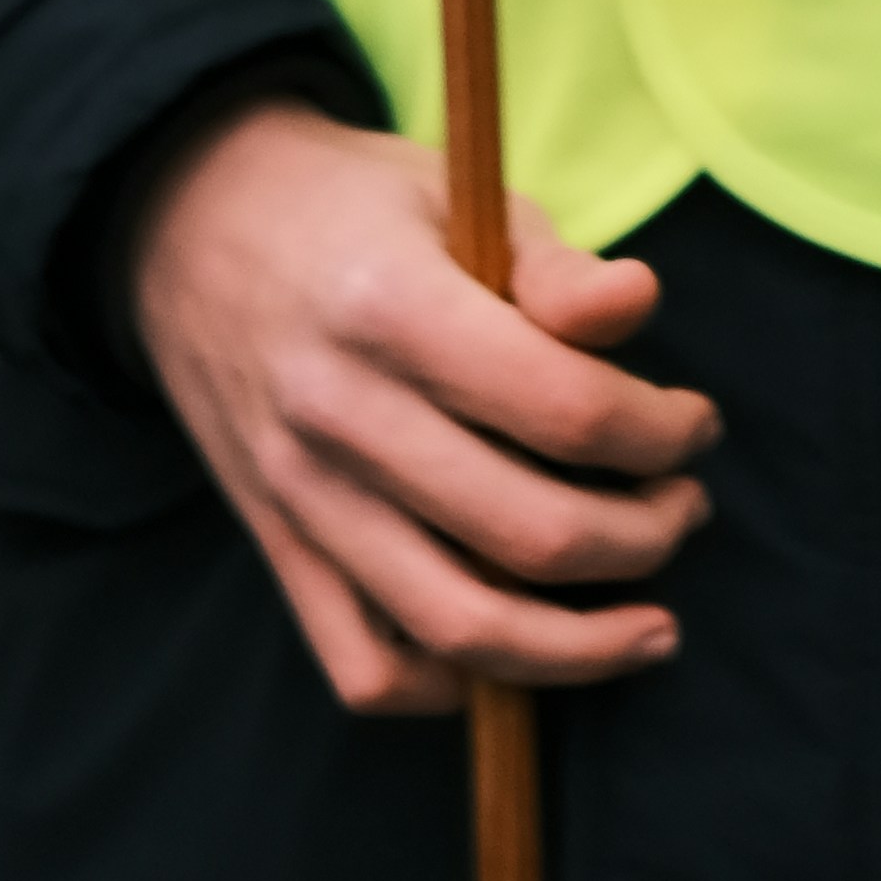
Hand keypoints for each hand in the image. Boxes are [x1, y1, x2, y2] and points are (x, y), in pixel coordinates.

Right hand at [126, 99, 717, 716]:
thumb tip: (639, 308)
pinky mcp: (276, 546)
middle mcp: (339, 415)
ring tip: (650, 622)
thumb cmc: (350, 206)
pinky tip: (519, 651)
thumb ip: (552, 263)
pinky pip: (366, 668)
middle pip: (528, 534)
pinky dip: (452, 687)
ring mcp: (300, 496)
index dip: (662, 429)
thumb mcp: (455, 193)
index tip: (695, 423)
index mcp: (393, 307)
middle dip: (646, 538)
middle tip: (685, 507)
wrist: (185, 224)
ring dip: (580, 647)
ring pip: (458, 629)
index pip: (564, 406)